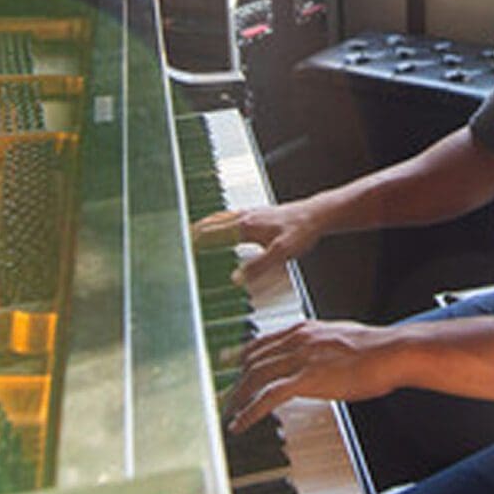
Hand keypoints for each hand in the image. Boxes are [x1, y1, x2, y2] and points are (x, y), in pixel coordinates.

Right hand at [191, 199, 325, 285]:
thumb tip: (235, 279)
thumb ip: (258, 267)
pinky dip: (217, 223)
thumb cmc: (301, 231)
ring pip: (218, 218)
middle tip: (177, 243)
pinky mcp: (256, 214)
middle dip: (192, 232)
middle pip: (210, 223)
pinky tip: (221, 229)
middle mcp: (244, 216)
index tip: (179, 251)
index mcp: (244, 225)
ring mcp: (249, 213)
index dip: (193, 241)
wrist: (316, 215)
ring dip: (203, 226)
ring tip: (192, 234)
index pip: (210, 232)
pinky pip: (229, 217)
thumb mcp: (281, 253)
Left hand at [222, 319, 404, 431]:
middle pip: (253, 360)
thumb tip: (320, 358)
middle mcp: (296, 340)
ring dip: (238, 397)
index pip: (263, 341)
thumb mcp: (341, 340)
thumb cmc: (376, 350)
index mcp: (304, 330)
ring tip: (228, 412)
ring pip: (256, 377)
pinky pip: (268, 397)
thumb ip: (322, 347)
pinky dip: (250, 411)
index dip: (242, 353)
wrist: (391, 352)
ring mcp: (300, 359)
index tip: (229, 361)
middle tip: (222, 394)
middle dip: (235, 379)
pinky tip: (242, 423)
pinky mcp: (306, 379)